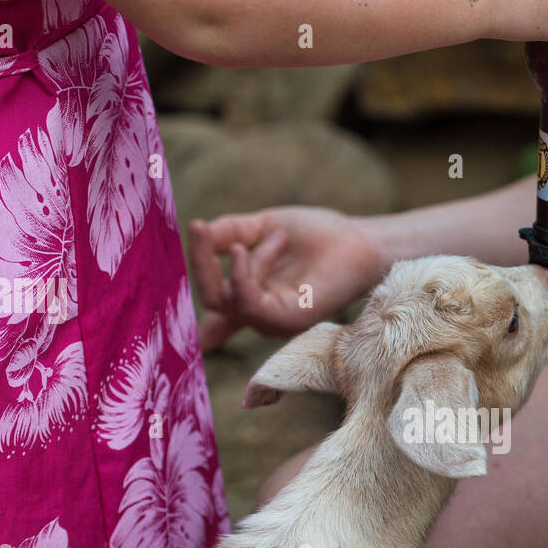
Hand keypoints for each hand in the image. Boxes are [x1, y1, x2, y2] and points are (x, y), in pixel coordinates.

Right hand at [188, 207, 386, 348]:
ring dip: (238, 261)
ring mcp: (272, 321)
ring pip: (224, 300)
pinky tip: (244, 250)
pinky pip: (247, 304)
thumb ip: (229, 232)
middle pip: (211, 300)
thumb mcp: (263, 226)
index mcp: (251, 295)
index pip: (211, 305)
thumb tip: (199, 233)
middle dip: (201, 262)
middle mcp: (259, 313)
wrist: (359, 241)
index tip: (188, 237)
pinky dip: (239, 275)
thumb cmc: (318, 235)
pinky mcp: (287, 321)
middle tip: (200, 228)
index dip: (192, 280)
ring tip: (274, 236)